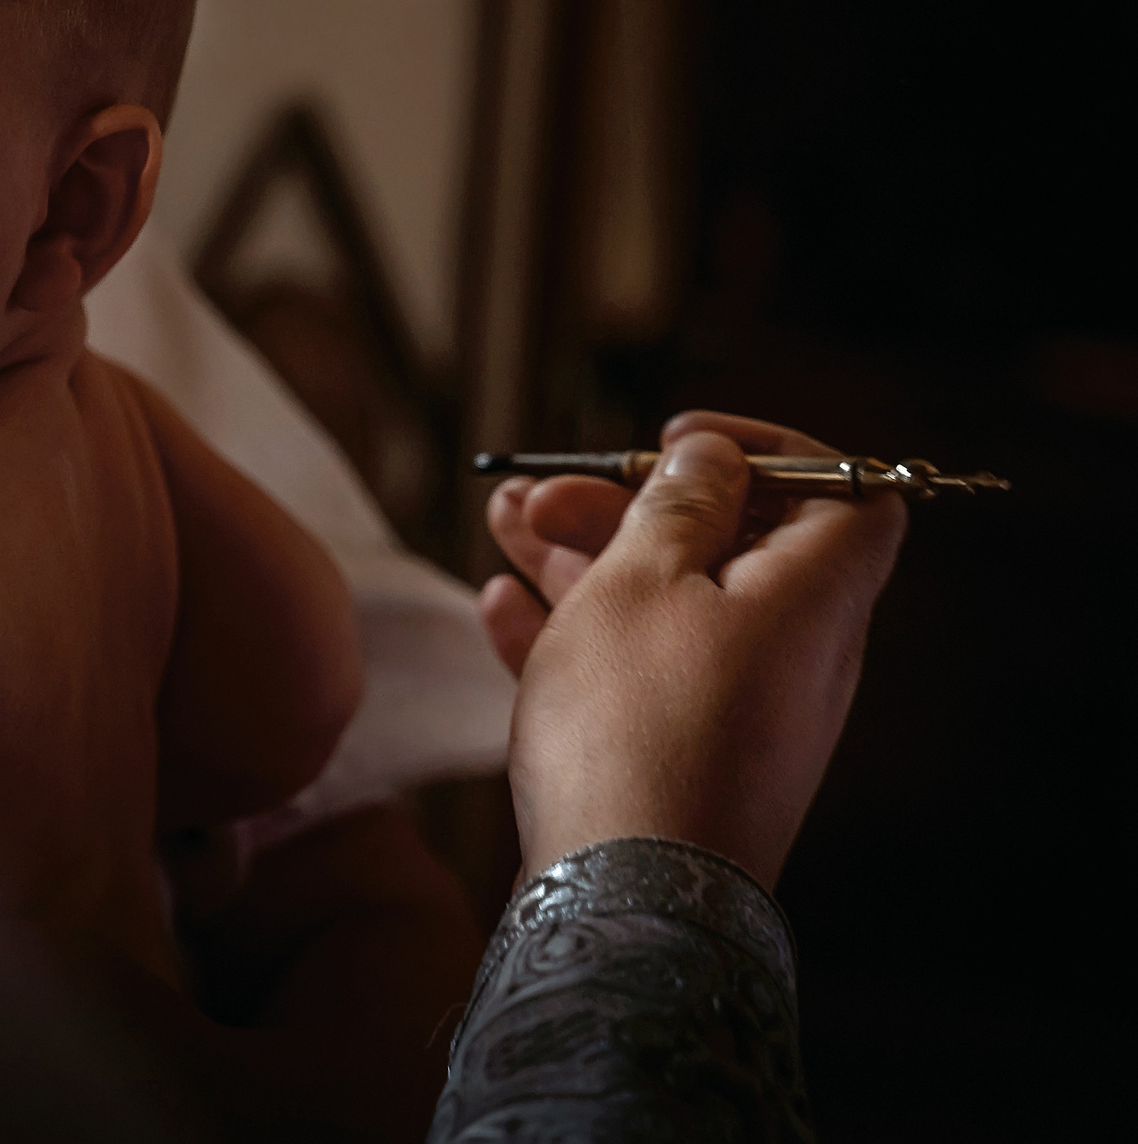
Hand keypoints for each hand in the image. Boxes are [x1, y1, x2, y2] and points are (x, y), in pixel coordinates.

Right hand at [478, 412, 908, 886]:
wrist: (624, 900)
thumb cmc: (636, 724)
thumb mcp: (642, 580)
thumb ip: (679, 506)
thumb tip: (713, 460)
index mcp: (813, 601)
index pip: (846, 496)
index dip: (775, 453)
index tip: (685, 446)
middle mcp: (793, 657)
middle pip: (729, 546)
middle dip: (629, 505)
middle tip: (546, 494)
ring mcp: (741, 715)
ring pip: (669, 606)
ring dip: (585, 557)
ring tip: (502, 524)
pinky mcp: (685, 760)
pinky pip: (641, 674)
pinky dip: (578, 633)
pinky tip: (501, 608)